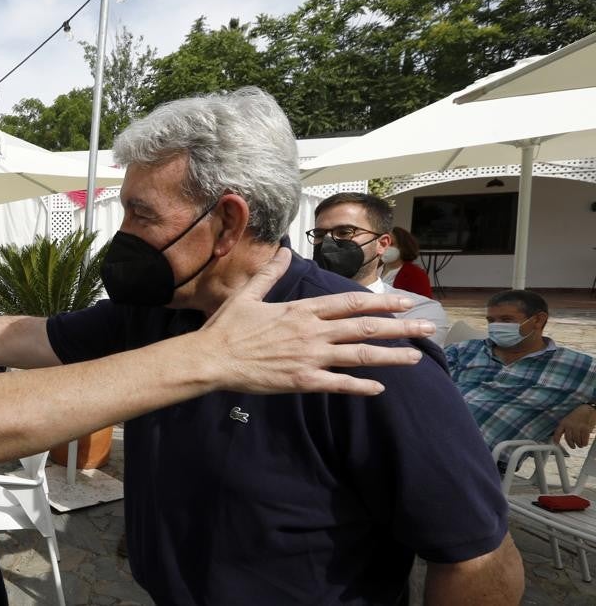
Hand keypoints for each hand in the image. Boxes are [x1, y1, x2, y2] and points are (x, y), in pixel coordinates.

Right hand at [195, 248, 433, 396]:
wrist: (212, 359)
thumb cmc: (227, 328)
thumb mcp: (248, 295)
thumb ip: (270, 274)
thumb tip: (284, 252)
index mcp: (302, 310)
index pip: (350, 303)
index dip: (381, 303)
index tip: (404, 302)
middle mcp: (312, 332)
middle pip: (365, 327)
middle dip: (400, 327)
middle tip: (427, 327)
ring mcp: (310, 357)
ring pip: (359, 355)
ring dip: (390, 356)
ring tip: (415, 357)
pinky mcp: (302, 380)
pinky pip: (339, 384)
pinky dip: (361, 386)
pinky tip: (379, 387)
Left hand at [552, 405, 595, 447]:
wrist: (587, 410)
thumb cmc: (577, 415)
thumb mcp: (567, 420)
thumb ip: (564, 428)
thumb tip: (562, 437)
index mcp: (563, 422)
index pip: (558, 432)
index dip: (556, 439)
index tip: (556, 443)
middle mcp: (569, 425)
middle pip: (568, 439)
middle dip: (571, 444)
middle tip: (573, 446)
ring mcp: (578, 427)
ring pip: (576, 440)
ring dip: (578, 444)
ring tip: (580, 445)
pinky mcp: (585, 429)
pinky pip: (584, 439)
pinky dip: (584, 443)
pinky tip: (584, 443)